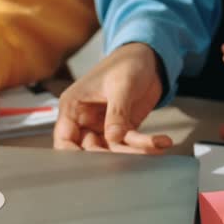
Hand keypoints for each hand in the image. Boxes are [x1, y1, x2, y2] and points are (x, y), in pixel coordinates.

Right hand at [53, 43, 171, 153]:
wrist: (150, 58)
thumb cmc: (127, 62)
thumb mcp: (121, 85)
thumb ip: (117, 113)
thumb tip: (113, 137)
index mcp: (74, 106)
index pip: (64, 138)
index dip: (71, 154)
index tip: (88, 165)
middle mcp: (85, 119)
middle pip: (89, 149)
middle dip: (111, 155)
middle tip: (130, 156)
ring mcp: (104, 126)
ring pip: (112, 149)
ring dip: (134, 151)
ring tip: (154, 146)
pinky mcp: (122, 129)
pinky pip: (130, 143)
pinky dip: (146, 144)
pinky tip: (160, 142)